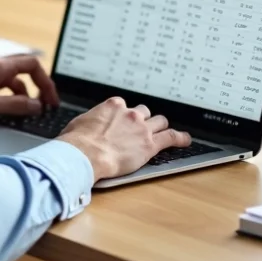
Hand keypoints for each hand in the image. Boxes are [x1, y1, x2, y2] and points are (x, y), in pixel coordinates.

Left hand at [0, 54, 60, 118]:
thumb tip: (36, 106)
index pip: (34, 65)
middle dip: (39, 86)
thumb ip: (13, 106)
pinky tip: (9, 109)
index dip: (46, 82)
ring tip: (28, 111)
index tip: (50, 100)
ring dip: (25, 94)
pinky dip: (12, 95)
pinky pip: (4, 85)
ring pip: (15, 80)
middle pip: (27, 70)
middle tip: (46, 104)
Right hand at [56, 98, 190, 180]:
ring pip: (159, 122)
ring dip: (160, 127)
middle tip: (140, 129)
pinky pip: (171, 138)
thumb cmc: (77, 141)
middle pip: (144, 113)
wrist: (84, 154)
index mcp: (113, 106)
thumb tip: (87, 125)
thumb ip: (91, 121)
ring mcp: (142, 129)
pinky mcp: (150, 145)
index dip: (124, 116)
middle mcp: (130, 114)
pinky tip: (185, 140)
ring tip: (163, 132)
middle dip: (143, 120)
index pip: (124, 106)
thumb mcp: (80, 123)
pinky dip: (179, 138)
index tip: (123, 122)